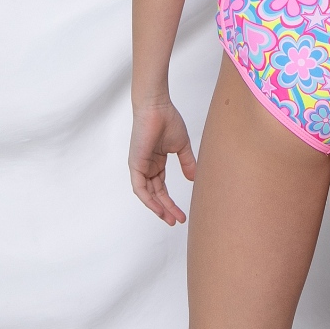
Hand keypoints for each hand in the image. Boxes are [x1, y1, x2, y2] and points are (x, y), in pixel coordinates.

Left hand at [129, 102, 196, 225]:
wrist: (156, 107)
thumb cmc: (168, 120)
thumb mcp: (181, 146)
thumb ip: (187, 163)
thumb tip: (193, 179)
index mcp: (156, 162)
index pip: (162, 188)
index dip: (171, 201)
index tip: (182, 214)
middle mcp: (147, 167)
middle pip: (156, 194)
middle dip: (166, 208)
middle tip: (177, 221)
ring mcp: (140, 167)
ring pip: (148, 194)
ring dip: (158, 208)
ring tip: (170, 219)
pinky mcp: (135, 165)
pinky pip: (140, 188)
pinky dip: (148, 200)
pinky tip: (158, 209)